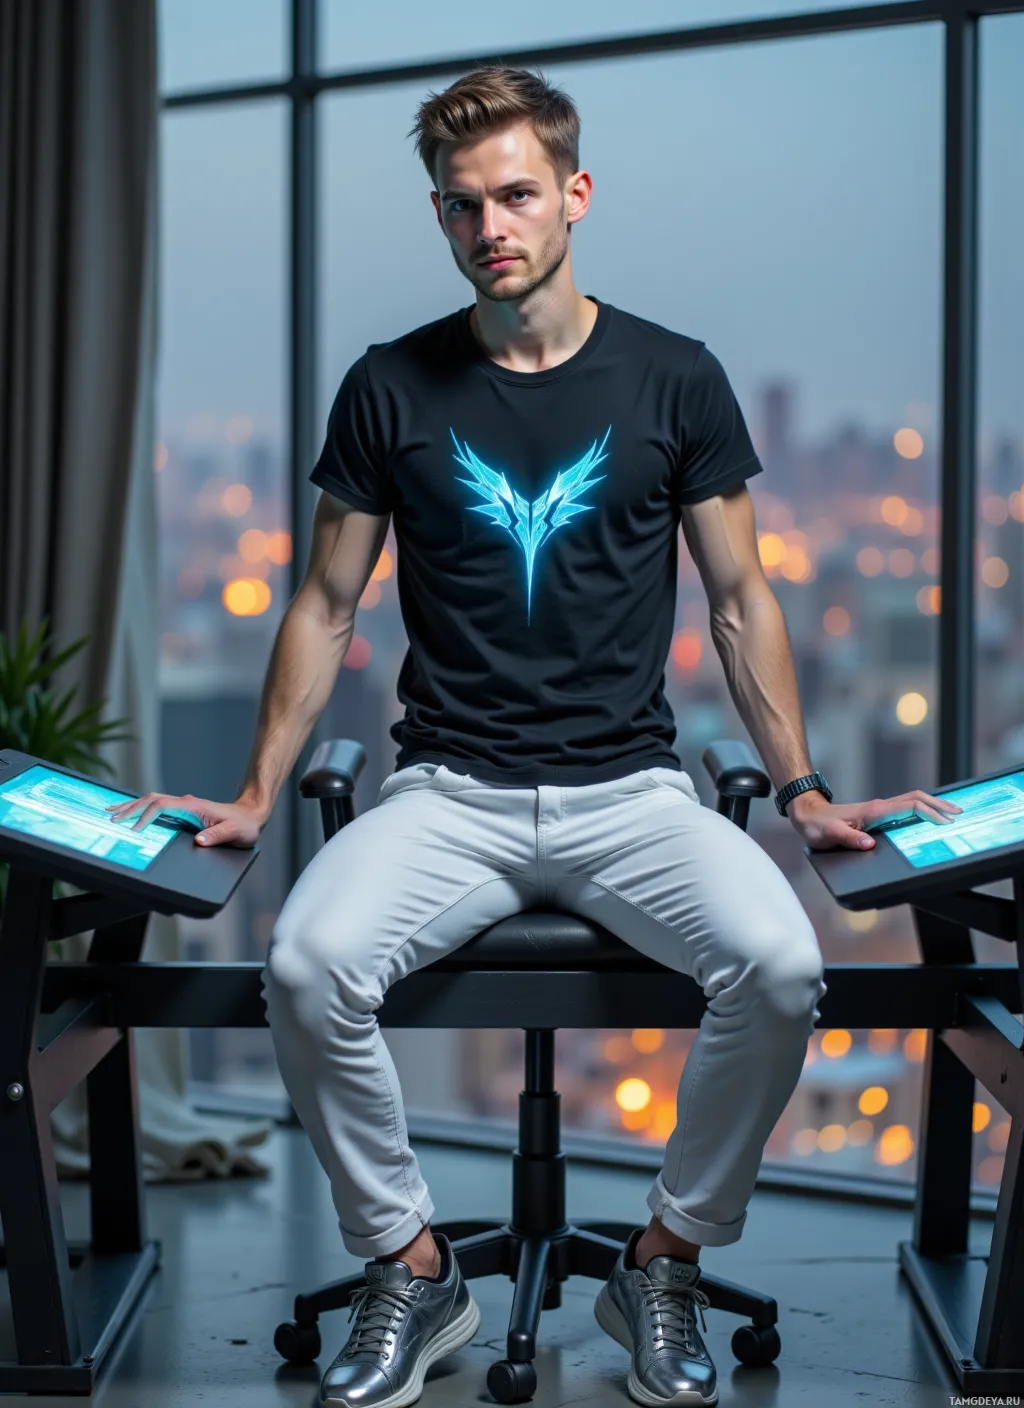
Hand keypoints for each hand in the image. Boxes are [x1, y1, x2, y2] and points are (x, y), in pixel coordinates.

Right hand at [104, 792, 265, 848]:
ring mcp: (183, 805)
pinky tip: (131, 813)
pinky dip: (141, 808)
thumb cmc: (243, 826)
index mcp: (193, 806)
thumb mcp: (234, 833)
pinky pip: (157, 806)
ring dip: (132, 806)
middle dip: (130, 808)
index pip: (162, 805)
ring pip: (151, 800)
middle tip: (110, 817)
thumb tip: (198, 841)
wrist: (251, 816)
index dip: (146, 816)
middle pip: (151, 799)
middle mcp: (186, 802)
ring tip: (112, 811)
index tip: (135, 829)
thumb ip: (217, 837)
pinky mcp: (183, 810)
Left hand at [786, 788, 962, 851]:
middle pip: (916, 799)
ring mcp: (879, 809)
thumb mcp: (830, 835)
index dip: (929, 812)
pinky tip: (927, 815)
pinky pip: (904, 807)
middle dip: (939, 804)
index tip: (945, 821)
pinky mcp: (876, 813)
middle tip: (958, 812)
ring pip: (912, 801)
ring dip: (932, 804)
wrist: (807, 814)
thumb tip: (869, 845)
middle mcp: (879, 807)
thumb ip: (850, 839)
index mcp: (874, 811)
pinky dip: (921, 808)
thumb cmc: (817, 826)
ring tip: (951, 812)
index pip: (910, 806)